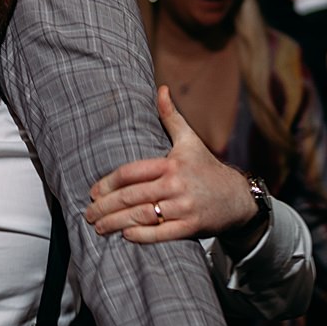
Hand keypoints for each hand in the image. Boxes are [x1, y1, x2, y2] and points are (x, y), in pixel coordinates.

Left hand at [85, 87, 258, 241]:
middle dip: (105, 207)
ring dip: (116, 223)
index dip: (109, 183)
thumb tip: (161, 89)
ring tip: (99, 227)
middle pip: (132, 196)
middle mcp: (176, 185)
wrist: (238, 198)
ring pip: (142, 216)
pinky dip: (142, 236)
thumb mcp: (190, 141)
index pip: (131, 173)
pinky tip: (126, 236)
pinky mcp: (192, 227)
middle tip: (88, 213)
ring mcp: (184, 207)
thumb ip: (171, 116)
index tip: (94, 191)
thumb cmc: (208, 168)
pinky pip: (161, 234)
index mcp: (170, 164)